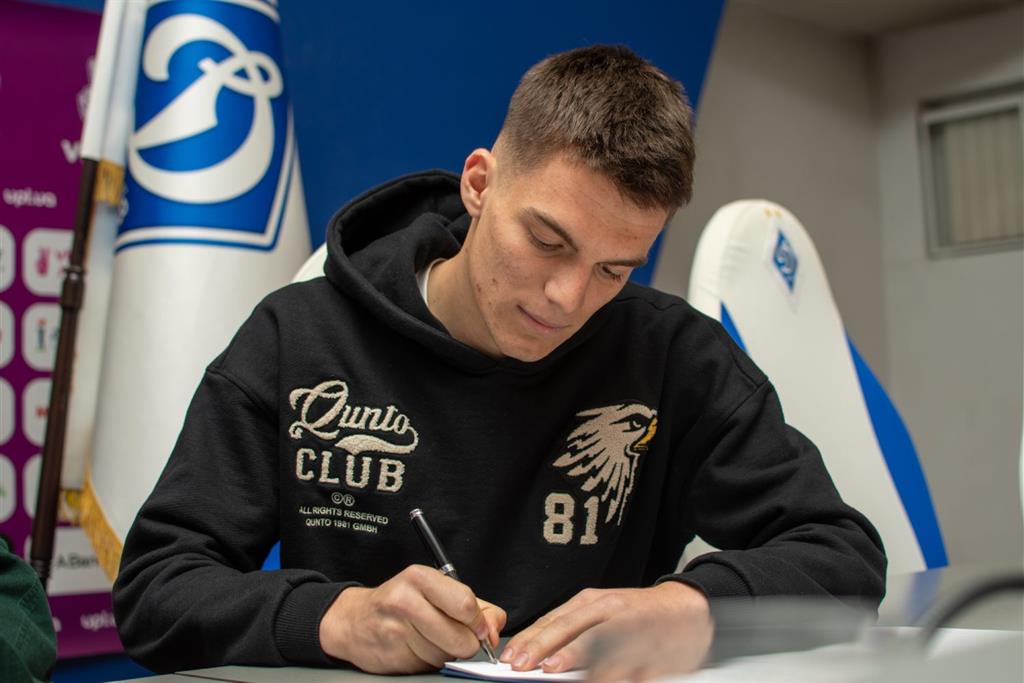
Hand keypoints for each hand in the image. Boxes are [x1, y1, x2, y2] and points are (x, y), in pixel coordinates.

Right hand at [318, 564, 506, 673]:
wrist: (355, 620)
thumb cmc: (404, 602)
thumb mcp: (440, 590)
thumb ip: (478, 608)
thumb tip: (493, 629)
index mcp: (420, 577)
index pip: (465, 605)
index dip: (478, 622)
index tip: (476, 626)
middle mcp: (405, 600)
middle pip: (460, 638)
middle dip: (465, 643)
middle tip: (454, 634)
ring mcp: (395, 630)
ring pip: (446, 656)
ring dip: (444, 653)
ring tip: (428, 637)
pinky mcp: (392, 656)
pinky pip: (428, 667)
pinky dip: (428, 662)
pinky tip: (415, 647)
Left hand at [500, 581, 712, 679]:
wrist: (687, 608)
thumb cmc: (636, 614)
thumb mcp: (600, 612)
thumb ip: (571, 630)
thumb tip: (538, 655)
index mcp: (592, 602)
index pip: (555, 620)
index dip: (531, 639)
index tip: (511, 657)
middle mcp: (610, 611)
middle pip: (572, 629)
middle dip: (546, 648)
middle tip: (526, 664)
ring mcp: (632, 627)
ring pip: (601, 644)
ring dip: (577, 660)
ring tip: (555, 670)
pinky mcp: (653, 647)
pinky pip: (629, 665)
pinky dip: (614, 674)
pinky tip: (600, 679)